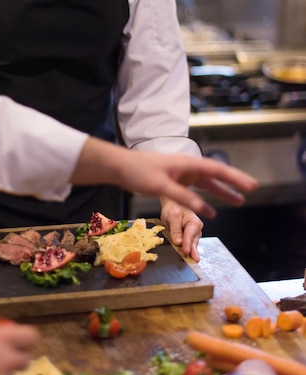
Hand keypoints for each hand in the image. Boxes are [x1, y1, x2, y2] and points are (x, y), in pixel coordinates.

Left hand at [72, 139, 257, 218]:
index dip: (235, 178)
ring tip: (240, 201)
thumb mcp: (162, 186)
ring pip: (207, 183)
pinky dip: (206, 197)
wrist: (121, 167)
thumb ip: (184, 198)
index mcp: (188, 163)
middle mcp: (188, 167)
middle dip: (234, 183)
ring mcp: (182, 174)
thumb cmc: (139, 172)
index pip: (217, 169)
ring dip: (223, 191)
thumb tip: (208, 211)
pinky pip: (196, 189)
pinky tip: (213, 207)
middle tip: (252, 190)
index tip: (251, 185)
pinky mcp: (174, 181)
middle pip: (216, 174)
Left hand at [160, 199, 202, 261]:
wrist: (173, 205)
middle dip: (193, 251)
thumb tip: (178, 242)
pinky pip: (188, 246)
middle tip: (193, 260)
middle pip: (193, 242)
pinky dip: (188, 251)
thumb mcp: (173, 215)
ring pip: (192, 245)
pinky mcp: (189, 239)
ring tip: (192, 260)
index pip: (190, 234)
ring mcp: (193, 235)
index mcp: (194, 222)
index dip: (188, 243)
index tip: (186, 251)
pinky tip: (188, 257)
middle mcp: (196, 229)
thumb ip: (175, 228)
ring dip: (191, 252)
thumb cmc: (174, 207)